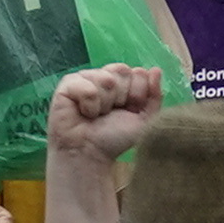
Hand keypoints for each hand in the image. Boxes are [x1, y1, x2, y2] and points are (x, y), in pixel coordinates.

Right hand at [47, 64, 163, 172]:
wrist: (90, 152)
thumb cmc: (115, 137)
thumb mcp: (144, 120)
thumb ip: (154, 96)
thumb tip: (156, 69)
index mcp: (124, 83)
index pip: (138, 72)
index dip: (137, 93)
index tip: (130, 109)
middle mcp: (105, 77)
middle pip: (122, 70)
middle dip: (121, 96)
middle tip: (112, 112)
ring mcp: (85, 78)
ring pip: (105, 78)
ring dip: (104, 103)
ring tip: (96, 115)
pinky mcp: (67, 84)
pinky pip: (86, 86)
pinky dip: (88, 104)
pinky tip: (83, 112)